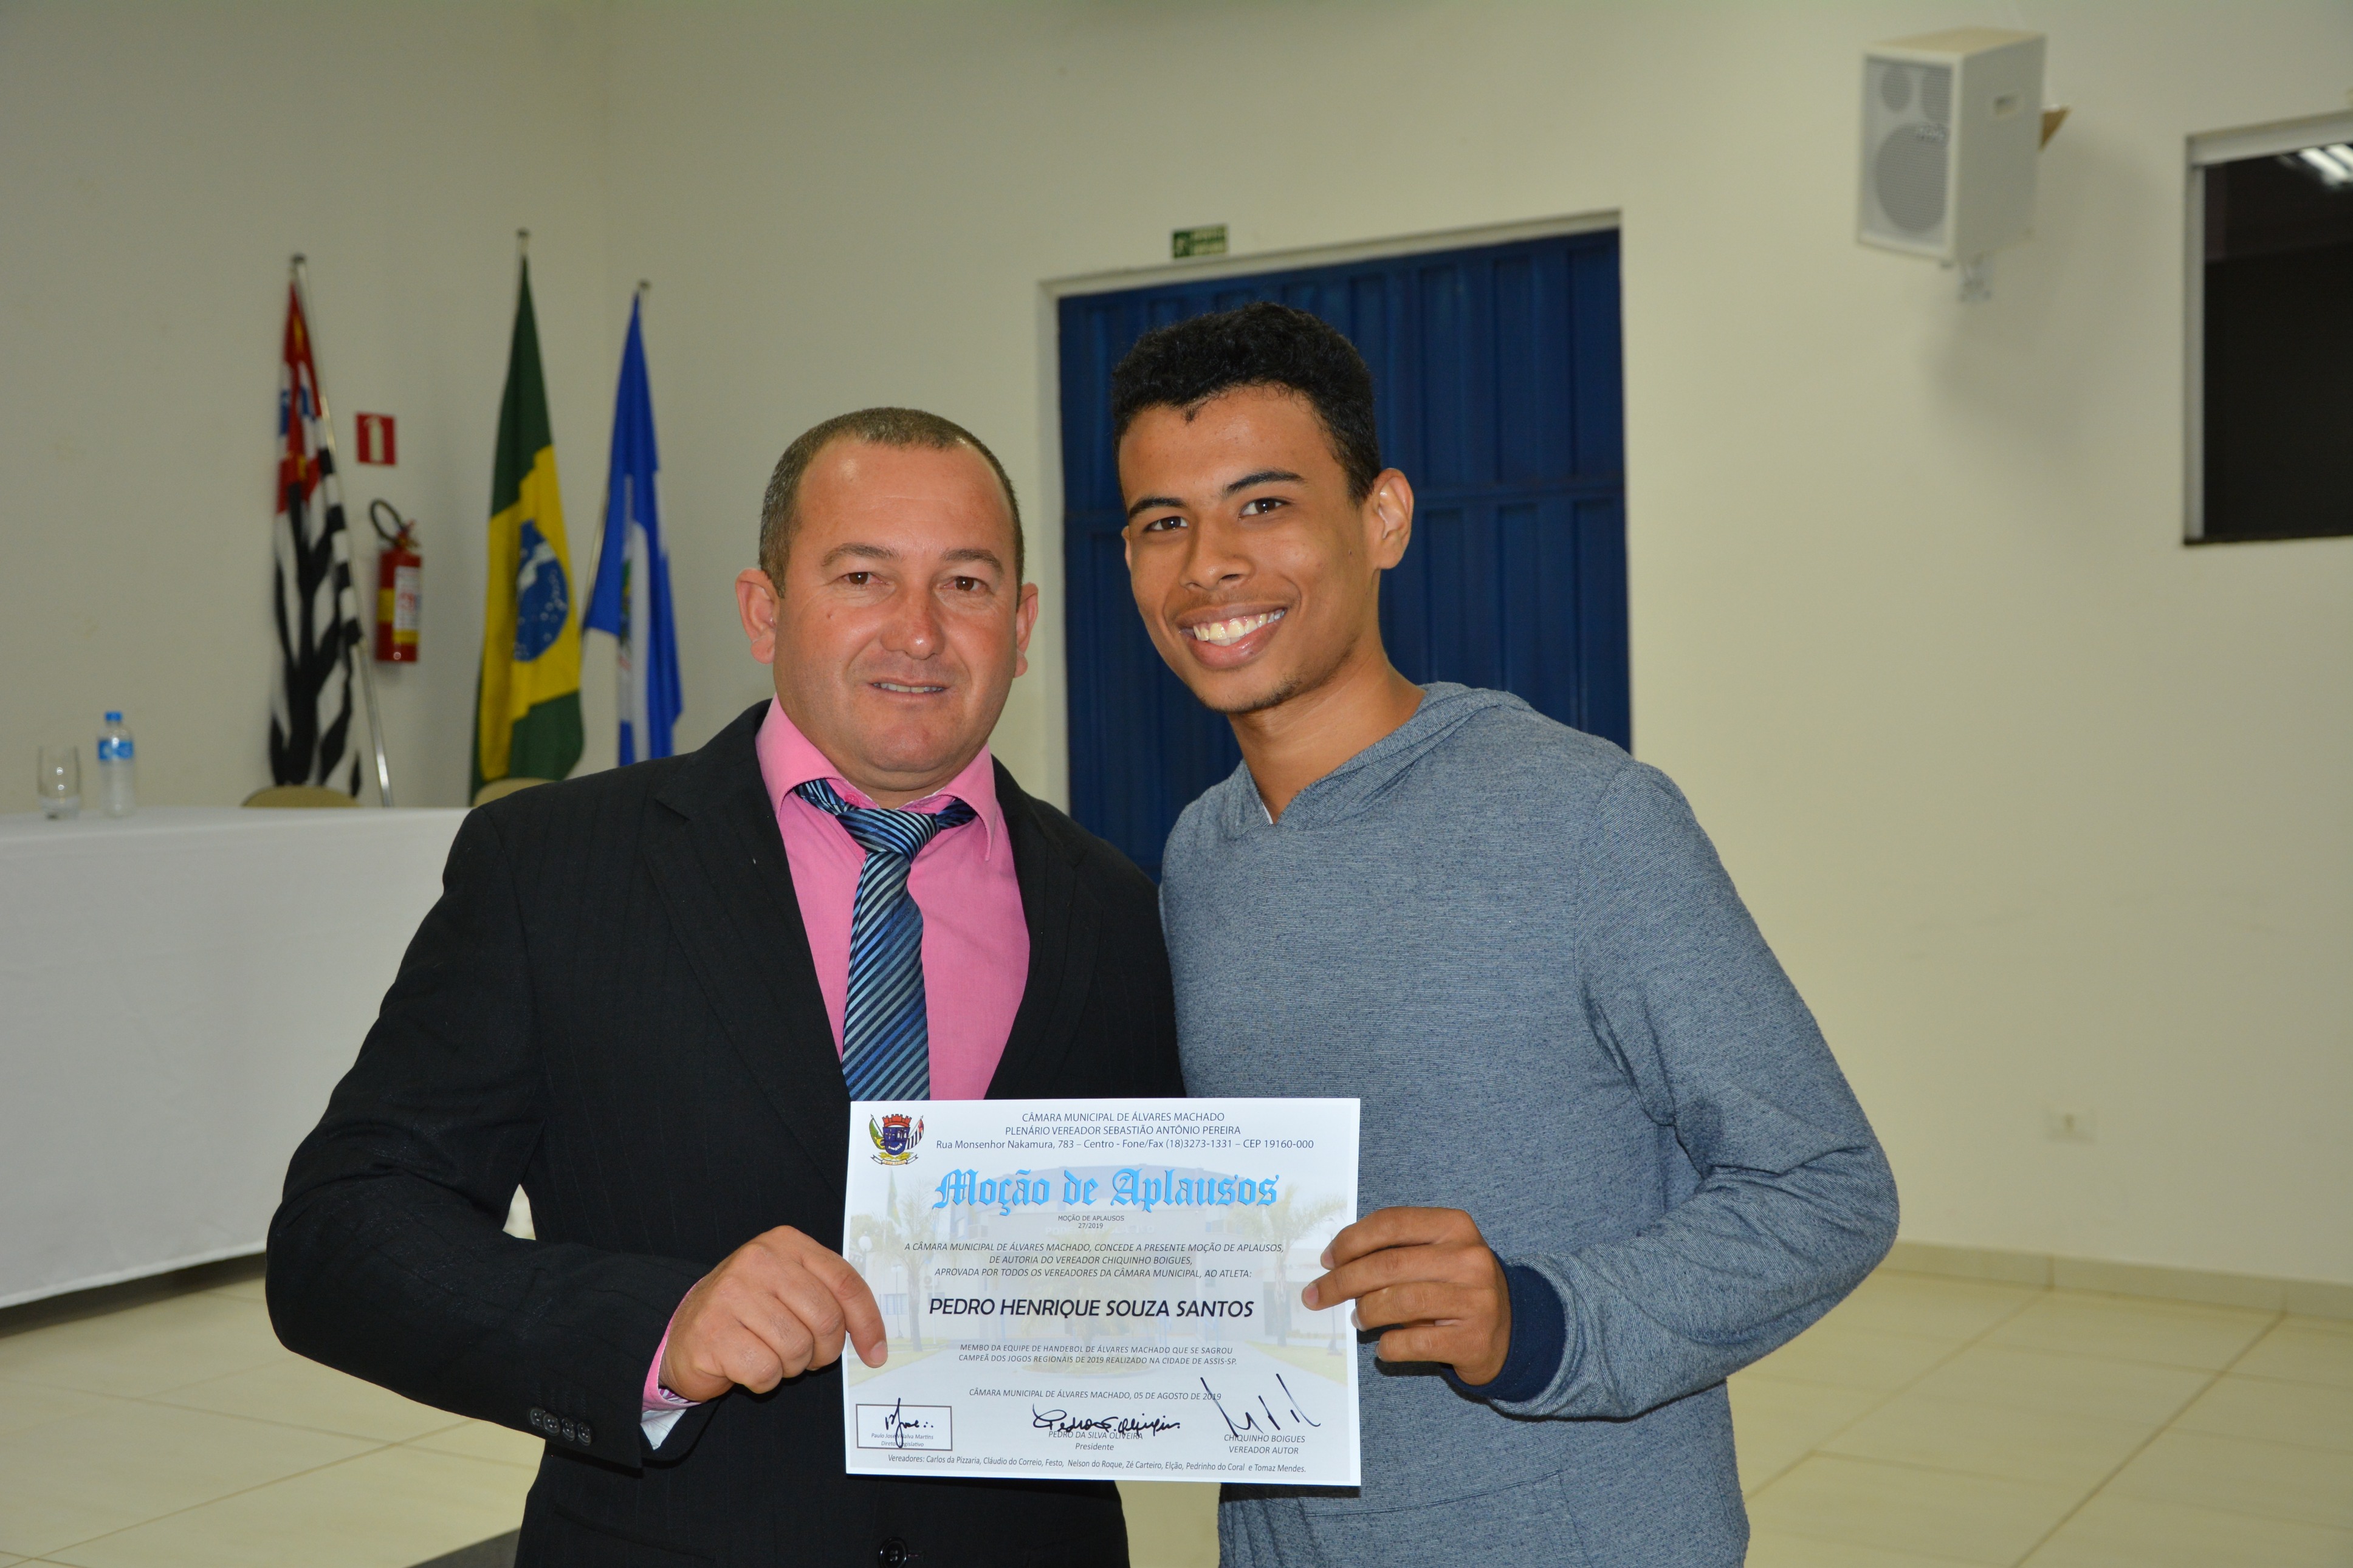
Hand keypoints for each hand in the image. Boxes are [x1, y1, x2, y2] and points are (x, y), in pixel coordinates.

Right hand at [659, 1226, 886, 1400]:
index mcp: (786, 1243)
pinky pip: (765, 1371)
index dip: (867, 1322)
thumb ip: (829, 1298)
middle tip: (807, 1356)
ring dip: (791, 1366)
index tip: (875, 1353)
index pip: (845, 1282)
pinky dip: (764, 1380)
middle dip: (824, 1351)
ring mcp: (731, 1294)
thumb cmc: (748, 1311)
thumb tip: (873, 1342)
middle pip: (825, 1319)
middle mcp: (758, 1260)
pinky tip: (747, 1365)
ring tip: (771, 1354)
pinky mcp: (712, 1332)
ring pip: (797, 1348)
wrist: (685, 1330)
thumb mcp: (791, 1288)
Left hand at [1301, 1207, 1511, 1384]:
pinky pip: (1413, 1343)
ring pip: (1398, 1302)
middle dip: (1343, 1280)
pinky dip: (1388, 1346)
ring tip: (1358, 1318)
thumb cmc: (1456, 1286)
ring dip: (1365, 1312)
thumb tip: (1334, 1263)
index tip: (1326, 1260)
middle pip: (1389, 1264)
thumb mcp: (1435, 1253)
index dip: (1351, 1241)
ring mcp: (1476, 1300)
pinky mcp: (1473, 1340)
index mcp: (1456, 1226)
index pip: (1391, 1223)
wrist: (1509, 1330)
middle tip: (1318, 1295)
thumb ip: (1393, 1249)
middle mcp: (1470, 1259)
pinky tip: (1384, 1345)